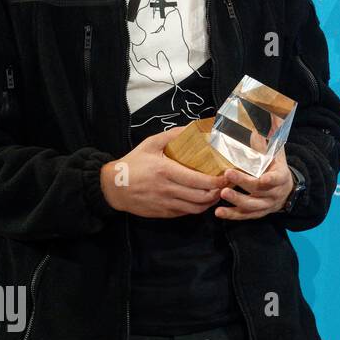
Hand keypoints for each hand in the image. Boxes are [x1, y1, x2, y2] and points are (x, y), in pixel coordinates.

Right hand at [100, 125, 227, 217]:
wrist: (112, 187)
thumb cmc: (133, 163)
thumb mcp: (150, 144)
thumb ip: (172, 135)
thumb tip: (194, 126)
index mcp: (166, 171)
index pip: (199, 180)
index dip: (218, 181)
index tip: (227, 176)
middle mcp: (167, 189)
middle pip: (202, 196)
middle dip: (219, 192)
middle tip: (227, 184)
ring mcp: (165, 203)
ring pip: (196, 208)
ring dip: (210, 202)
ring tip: (217, 193)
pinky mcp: (162, 213)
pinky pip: (185, 213)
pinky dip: (197, 208)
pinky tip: (202, 199)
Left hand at [214, 146, 292, 220]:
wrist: (287, 192)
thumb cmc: (276, 169)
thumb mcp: (275, 156)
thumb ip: (265, 144)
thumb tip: (257, 127)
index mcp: (281, 177)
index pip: (276, 178)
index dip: (270, 179)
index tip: (263, 178)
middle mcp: (274, 193)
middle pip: (259, 190)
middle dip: (244, 183)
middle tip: (228, 175)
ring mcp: (266, 205)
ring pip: (252, 205)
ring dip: (236, 200)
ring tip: (222, 194)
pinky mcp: (257, 213)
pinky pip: (245, 215)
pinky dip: (232, 215)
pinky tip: (219, 212)